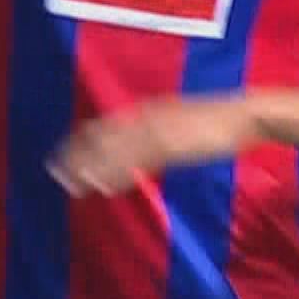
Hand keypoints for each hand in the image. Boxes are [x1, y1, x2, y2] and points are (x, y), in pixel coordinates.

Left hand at [49, 97, 256, 196]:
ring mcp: (158, 129)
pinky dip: (119, 174)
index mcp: (147, 110)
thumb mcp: (179, 124)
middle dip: (77, 155)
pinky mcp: (172, 145)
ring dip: (92, 168)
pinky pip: (139, 162)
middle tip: (54, 173)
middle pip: (102, 136)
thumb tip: (140, 151)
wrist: (245, 114)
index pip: (103, 125)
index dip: (80, 141)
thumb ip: (157, 133)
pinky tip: (104, 188)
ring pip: (115, 151)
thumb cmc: (215, 122)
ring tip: (72, 185)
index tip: (59, 156)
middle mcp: (146, 116)